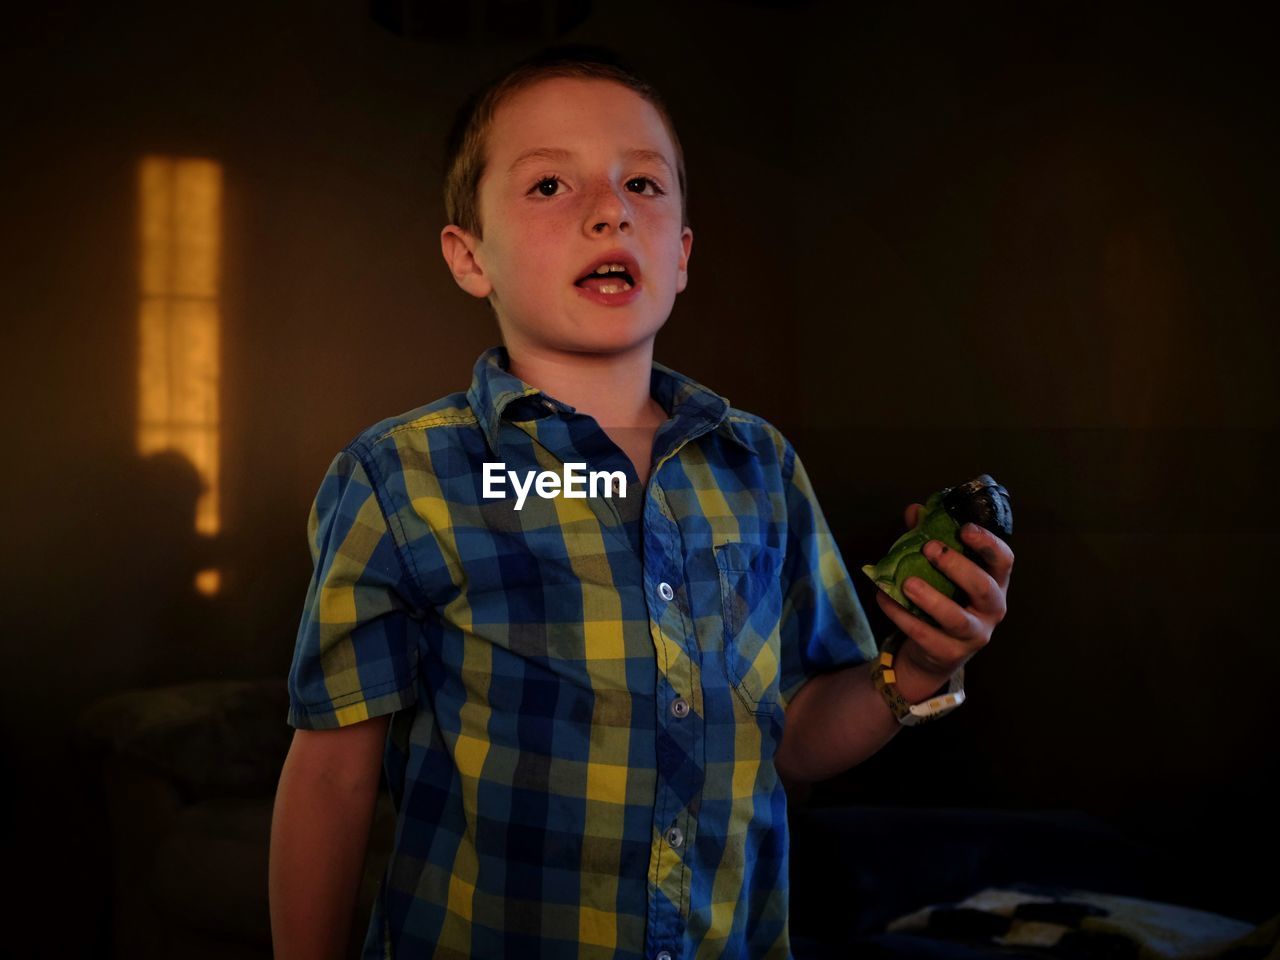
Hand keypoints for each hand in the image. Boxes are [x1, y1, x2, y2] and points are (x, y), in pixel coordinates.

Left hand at [874, 502, 1013, 685]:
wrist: (934, 653)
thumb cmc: (943, 599)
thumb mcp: (939, 570)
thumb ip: (928, 539)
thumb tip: (914, 511)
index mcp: (994, 583)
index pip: (1004, 560)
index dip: (988, 543)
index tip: (964, 528)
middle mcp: (991, 609)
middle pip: (984, 588)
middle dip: (957, 566)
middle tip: (930, 548)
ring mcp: (973, 635)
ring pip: (957, 619)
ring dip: (931, 599)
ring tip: (907, 583)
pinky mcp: (949, 654)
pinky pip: (925, 635)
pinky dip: (902, 616)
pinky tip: (884, 598)